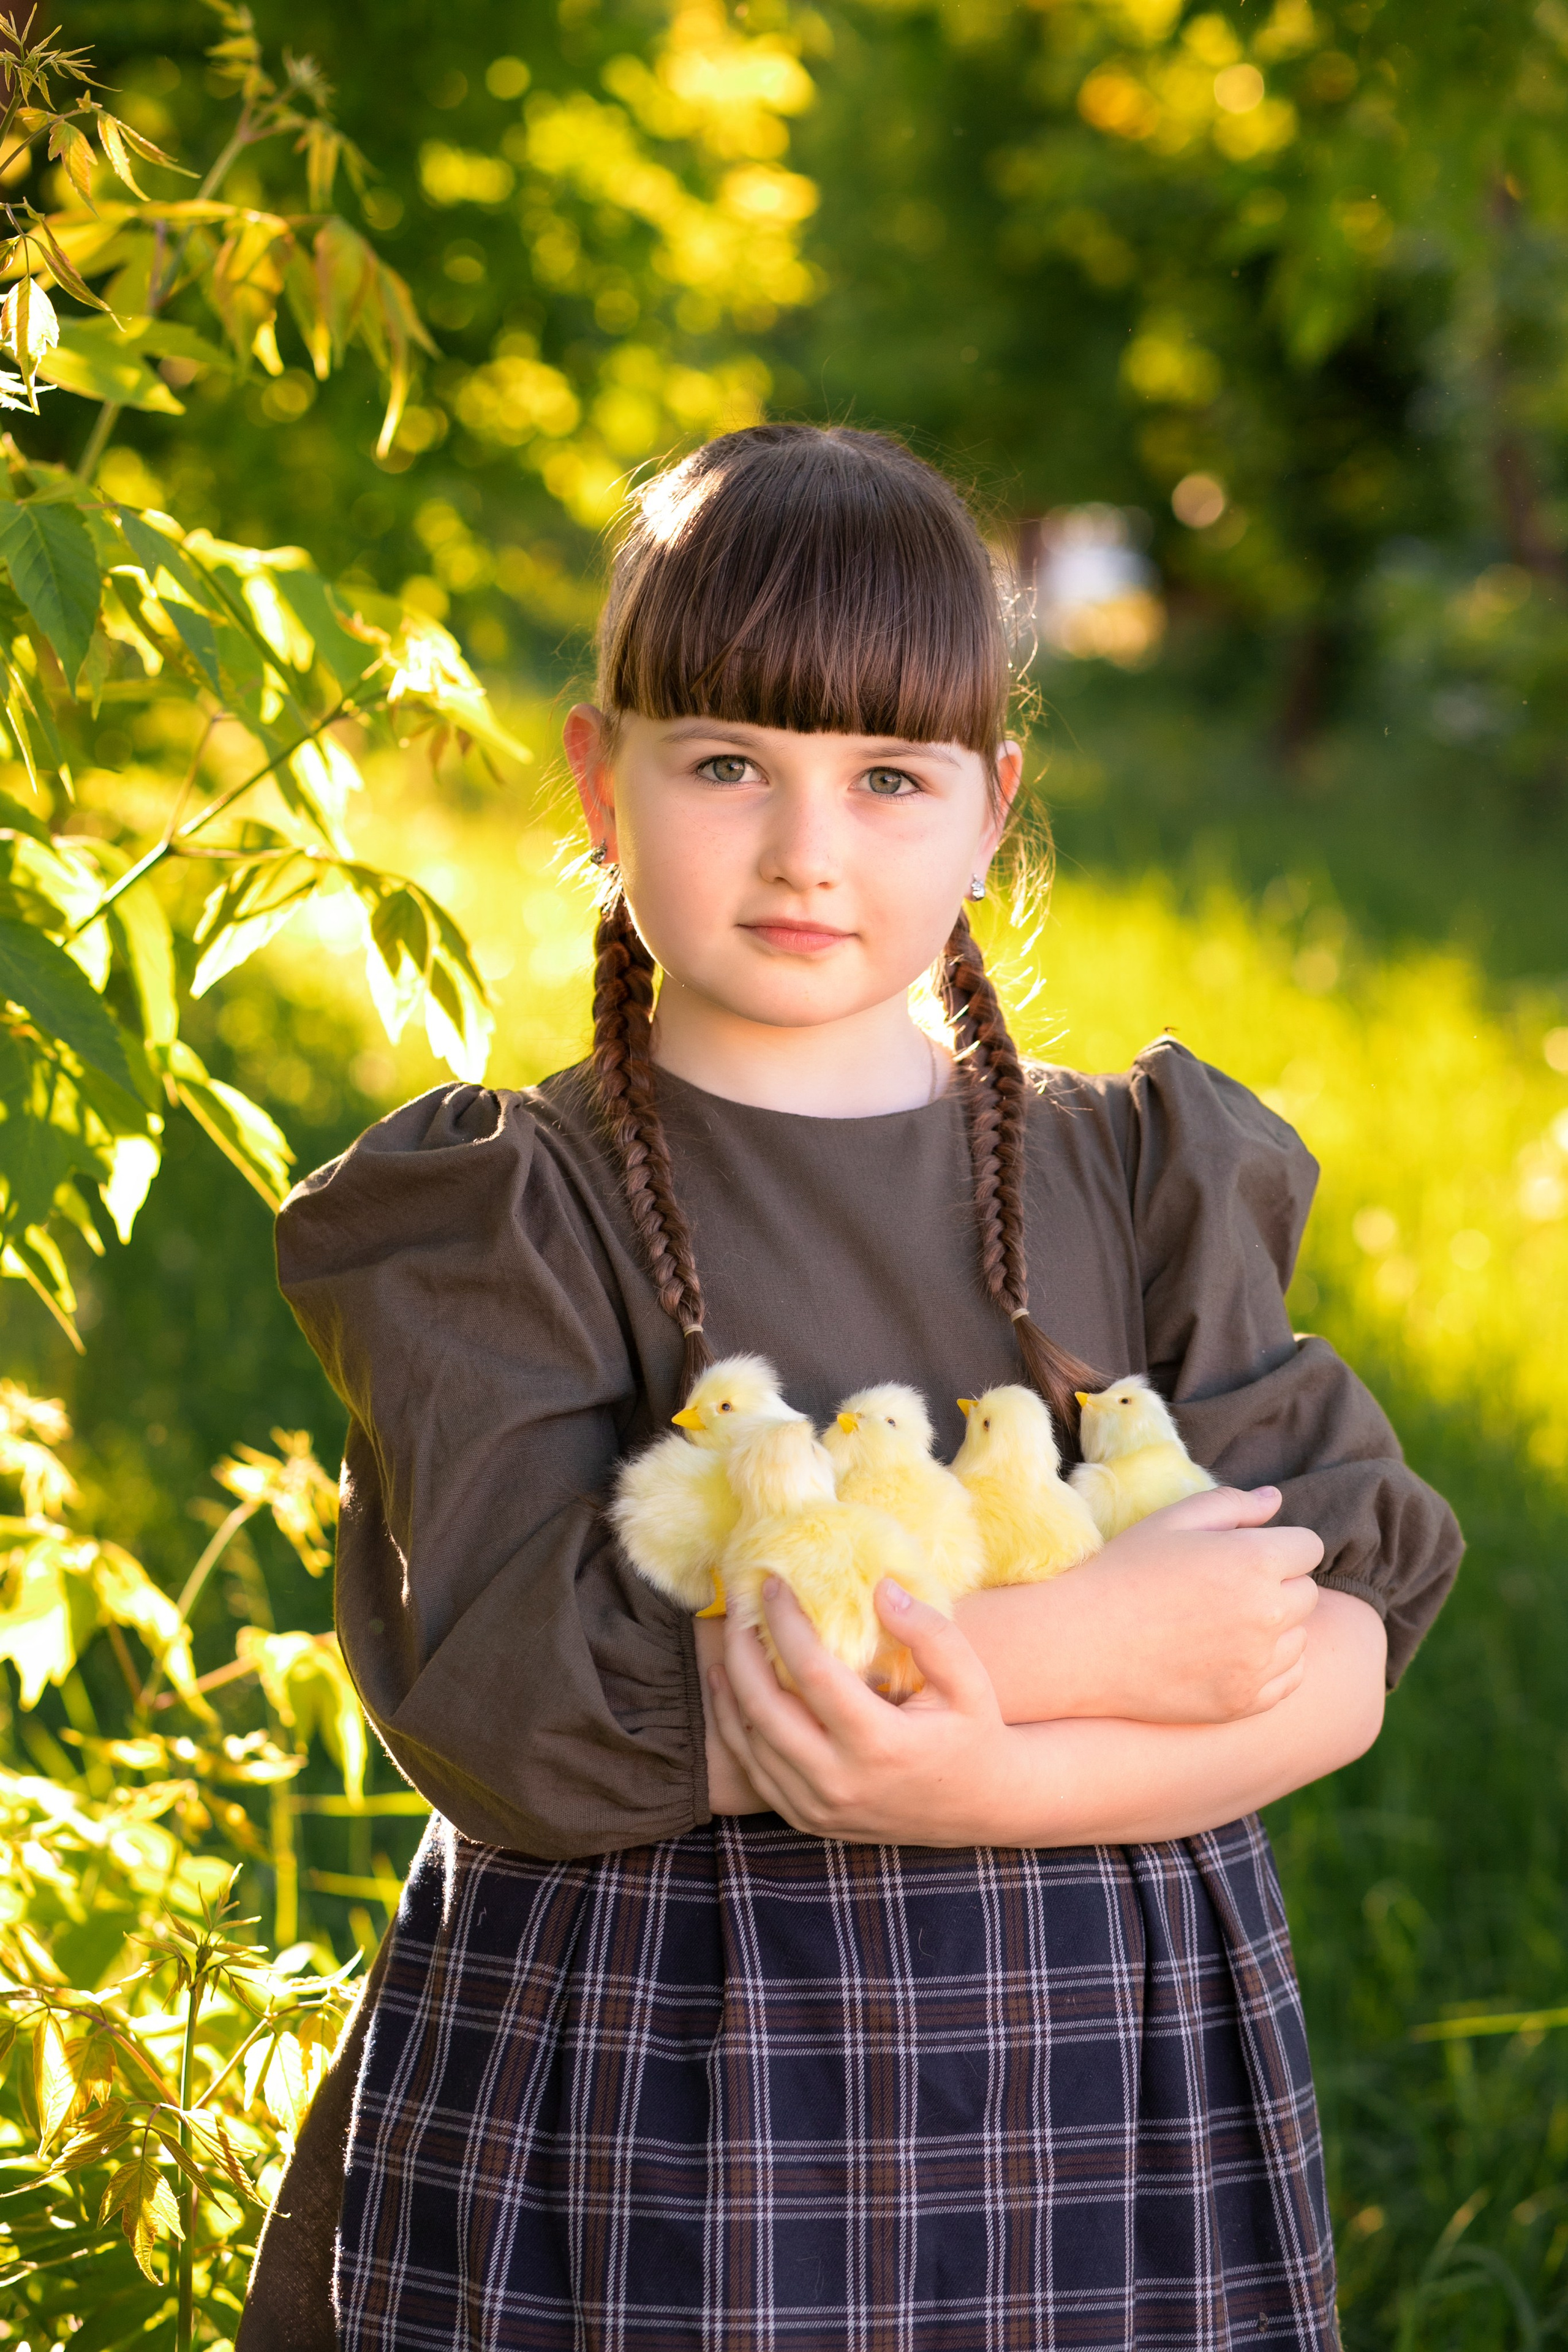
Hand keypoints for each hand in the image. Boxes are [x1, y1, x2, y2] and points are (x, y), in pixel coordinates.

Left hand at [708, 1577, 1013, 1844]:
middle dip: (742, 1648)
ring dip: (731, 1685)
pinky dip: (732, 1725)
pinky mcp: (806, 1819)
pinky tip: (729, 1685)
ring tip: (731, 1635)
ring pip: (748, 1742)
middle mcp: (840, 1782)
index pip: (813, 1674)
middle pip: (763, 1708)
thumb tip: (880, 1588)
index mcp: (881, 1745)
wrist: (979, 1808)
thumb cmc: (972, 1733)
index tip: (772, 1585)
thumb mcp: (969, 1680)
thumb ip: (930, 1633)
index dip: (785, 1623)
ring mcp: (818, 1808)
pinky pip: (753, 1771)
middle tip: (739, 1605)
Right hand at [957, 1485, 1323, 1726]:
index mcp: (1254, 1560)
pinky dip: (1270, 1665)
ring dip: (1276, 1626)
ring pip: (1300, 1636)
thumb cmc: (1123, 1570)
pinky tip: (1229, 1654)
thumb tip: (1276, 1500)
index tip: (1246, 1552)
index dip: (1279, 1545)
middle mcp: (1268, 1613)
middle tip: (1227, 1587)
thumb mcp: (1172, 1521)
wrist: (1081, 1642)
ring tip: (1222, 1622)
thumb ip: (1232, 1504)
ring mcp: (1258, 1663)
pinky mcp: (1245, 1701)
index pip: (1308, 1546)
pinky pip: (1289, 1678)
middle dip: (1278, 1584)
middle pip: (1307, 1592)